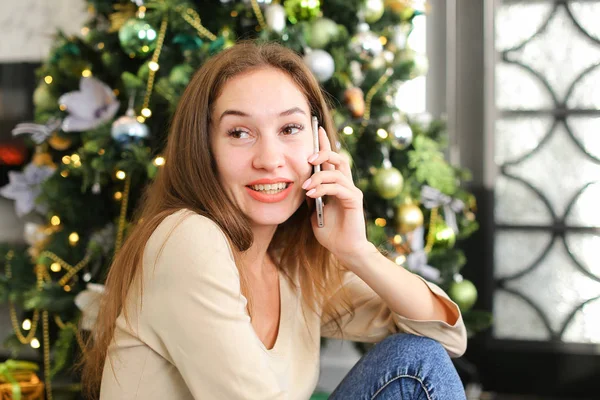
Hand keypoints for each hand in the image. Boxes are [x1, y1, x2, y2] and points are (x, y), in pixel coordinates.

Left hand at [302, 126, 372, 265]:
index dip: (324, 144)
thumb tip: (302, 181)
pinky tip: (313, 195)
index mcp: (336, 185)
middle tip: (307, 159)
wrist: (345, 250)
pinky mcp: (354, 200)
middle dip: (322, 154)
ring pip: (337, 171)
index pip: (331, 159)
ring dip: (318, 177)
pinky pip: (339, 187)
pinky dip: (324, 188)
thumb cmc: (330, 233)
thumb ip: (312, 195)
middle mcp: (346, 184)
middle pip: (338, 158)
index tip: (317, 129)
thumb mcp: (314, 211)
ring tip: (305, 187)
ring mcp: (352, 191)